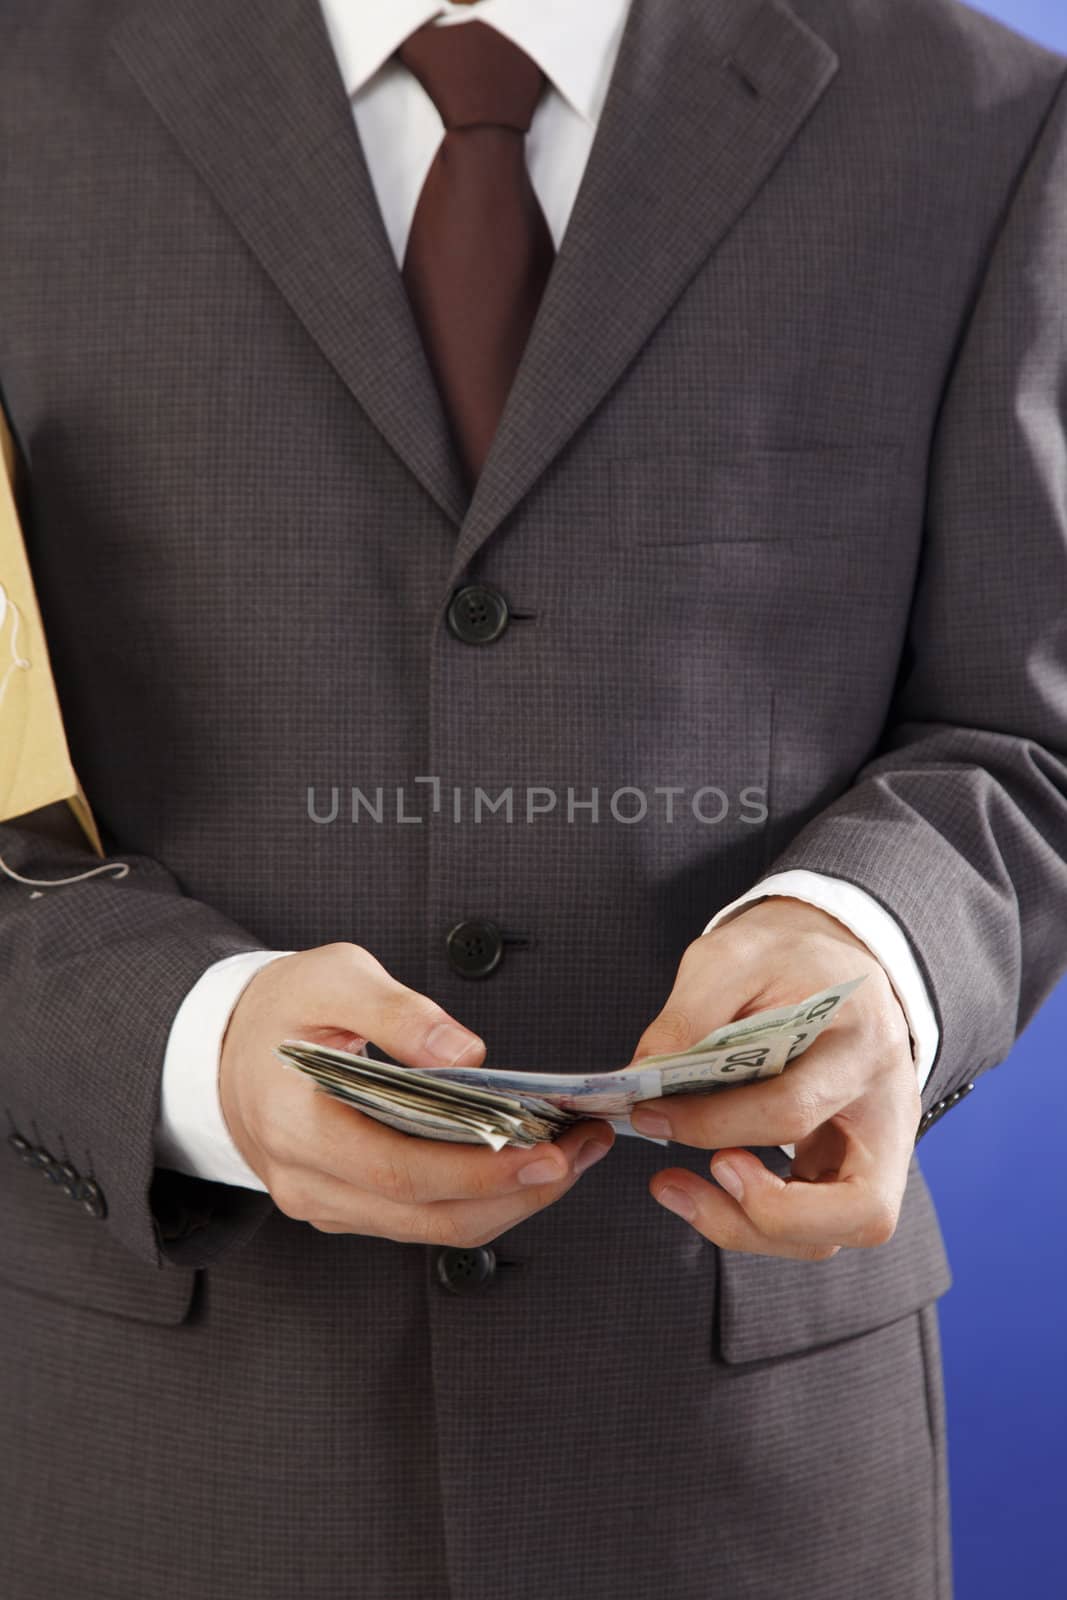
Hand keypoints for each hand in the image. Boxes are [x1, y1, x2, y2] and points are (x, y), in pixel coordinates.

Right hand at [220, 943, 612, 1243]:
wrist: (223, 1048)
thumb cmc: (281, 1007)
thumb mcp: (334, 977)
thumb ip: (398, 1011)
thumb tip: (468, 1055)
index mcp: (298, 1126)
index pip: (403, 1171)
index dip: (484, 1170)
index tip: (550, 1150)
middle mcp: (309, 1182)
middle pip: (431, 1216)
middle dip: (520, 1191)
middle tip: (582, 1151)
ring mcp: (326, 1203)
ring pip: (434, 1228)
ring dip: (510, 1200)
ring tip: (570, 1155)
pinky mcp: (346, 1206)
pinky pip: (422, 1219)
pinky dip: (479, 1197)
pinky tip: (521, 1161)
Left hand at [629, 899, 920, 1260]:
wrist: (836, 960)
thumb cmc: (788, 958)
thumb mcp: (735, 954)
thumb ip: (690, 1011)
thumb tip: (644, 1072)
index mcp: (862, 1043)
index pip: (793, 1108)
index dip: (714, 1123)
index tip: (651, 1115)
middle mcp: (887, 1110)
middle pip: (858, 1206)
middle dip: (765, 1211)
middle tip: (702, 1173)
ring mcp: (880, 1149)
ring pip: (836, 1234)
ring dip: (750, 1228)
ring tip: (678, 1189)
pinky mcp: (854, 1170)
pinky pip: (814, 1225)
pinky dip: (755, 1220)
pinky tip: (704, 1188)